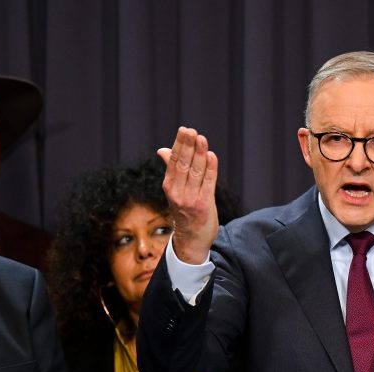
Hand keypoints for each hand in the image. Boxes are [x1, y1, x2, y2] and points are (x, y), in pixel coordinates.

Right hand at [157, 126, 219, 263]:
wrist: (191, 239)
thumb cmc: (184, 211)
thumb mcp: (174, 190)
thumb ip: (172, 169)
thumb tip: (162, 150)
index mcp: (169, 187)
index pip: (173, 161)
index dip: (179, 145)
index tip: (184, 130)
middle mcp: (177, 193)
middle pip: (183, 165)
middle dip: (188, 146)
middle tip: (191, 130)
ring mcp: (190, 199)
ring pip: (196, 172)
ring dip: (199, 154)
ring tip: (202, 139)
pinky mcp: (204, 205)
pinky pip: (208, 183)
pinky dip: (210, 169)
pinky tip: (211, 155)